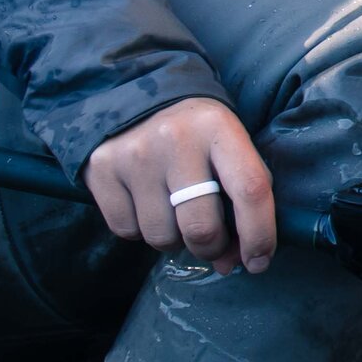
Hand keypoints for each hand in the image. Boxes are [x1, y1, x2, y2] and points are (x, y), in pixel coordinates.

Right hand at [86, 97, 278, 273]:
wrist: (139, 98)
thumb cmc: (198, 134)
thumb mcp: (229, 147)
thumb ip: (240, 199)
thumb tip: (231, 262)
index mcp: (219, 128)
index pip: (249, 189)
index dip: (259, 235)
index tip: (258, 261)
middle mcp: (175, 138)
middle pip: (201, 227)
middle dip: (211, 247)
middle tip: (211, 241)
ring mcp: (134, 155)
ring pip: (162, 237)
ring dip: (174, 239)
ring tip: (174, 212)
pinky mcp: (102, 169)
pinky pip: (126, 232)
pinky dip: (140, 231)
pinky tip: (146, 203)